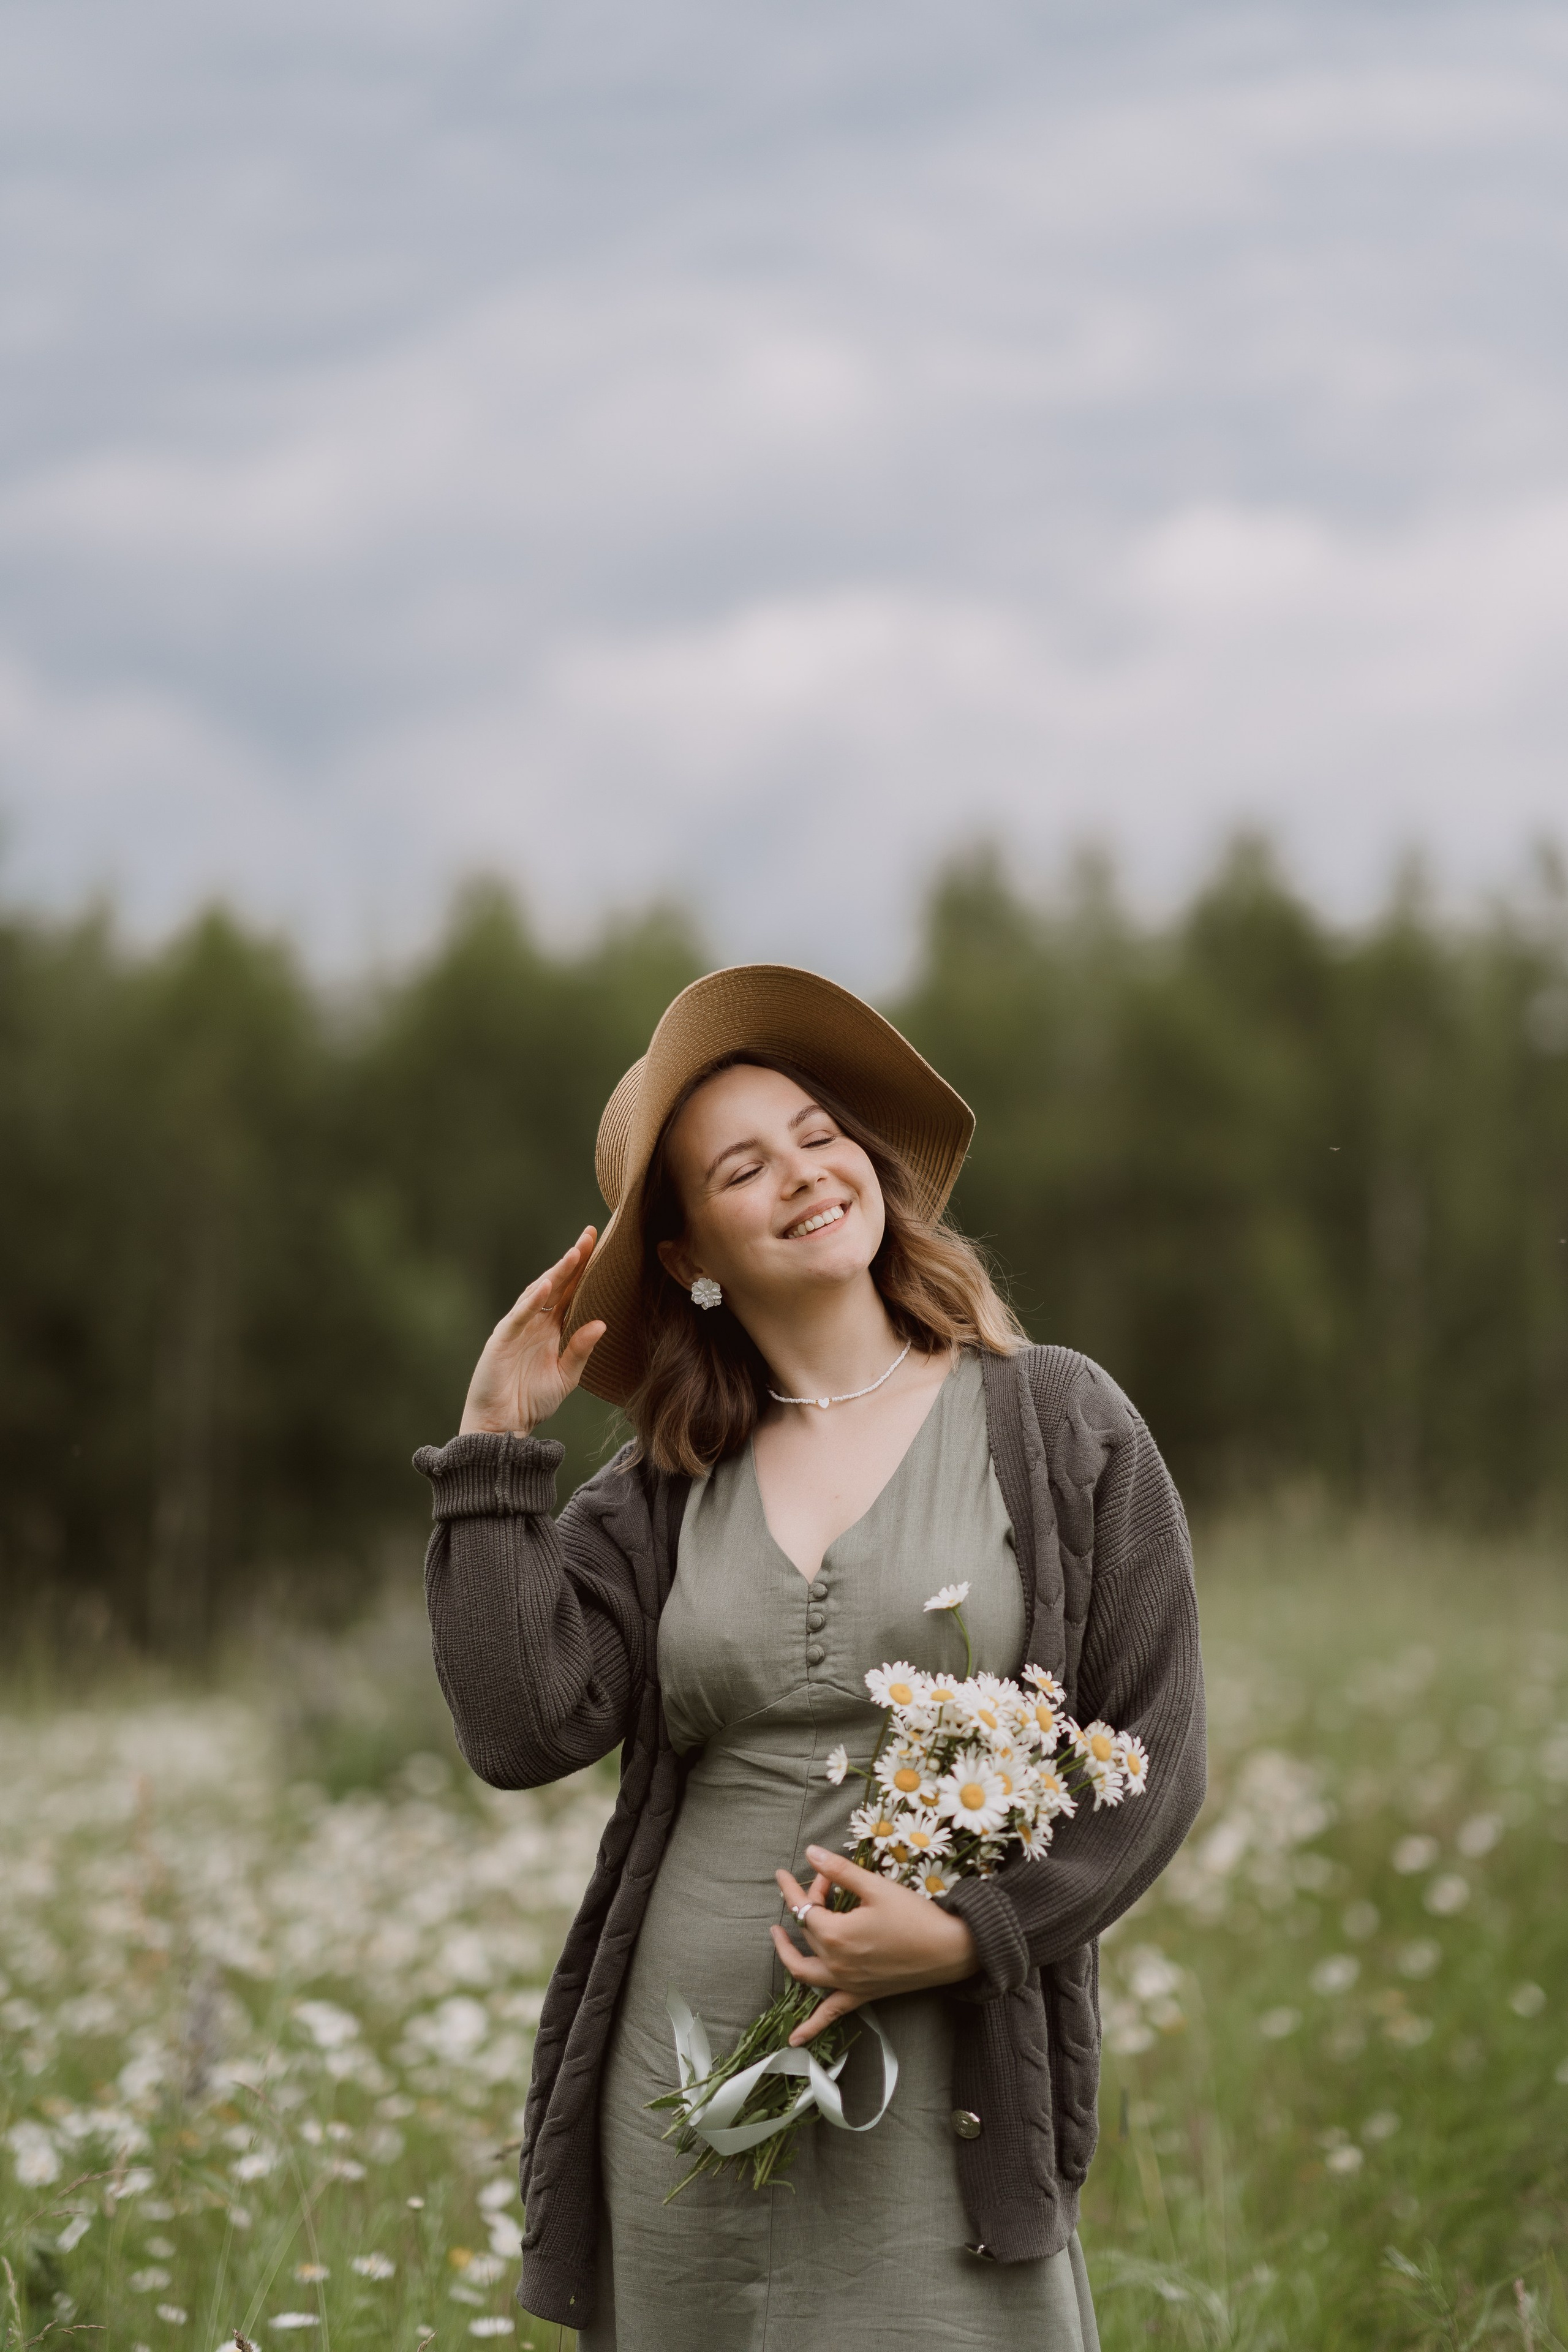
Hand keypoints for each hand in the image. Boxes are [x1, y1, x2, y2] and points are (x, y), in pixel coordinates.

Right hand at [458, 1228, 606, 1436]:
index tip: (600, 1246)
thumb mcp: (566, 1376)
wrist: (503, 1426)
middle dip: (572, 1261)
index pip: (571, 1293)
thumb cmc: (531, 1401)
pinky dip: (531, 1302)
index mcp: (551, 1328)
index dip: (584, 1271)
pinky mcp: (501, 1340)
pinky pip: (518, 1317)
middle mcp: (535, 1323)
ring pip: (537, 1295)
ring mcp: (517, 1329)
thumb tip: (602, 1323)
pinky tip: (545, 1287)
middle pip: (556, 1285)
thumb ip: (581, 1350)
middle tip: (589, 1236)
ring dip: (554, 1274)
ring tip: (573, 1255)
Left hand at [770, 1846, 977, 2044]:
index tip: (786, 1873)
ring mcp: (848, 1983)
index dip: (797, 1888)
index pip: (805, 1908)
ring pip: (805, 1973)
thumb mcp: (876, 1887)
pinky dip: (810, 2027)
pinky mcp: (862, 1995)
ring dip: (787, 1954)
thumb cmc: (915, 1916)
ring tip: (778, 1936)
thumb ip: (840, 1871)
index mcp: (836, 1935)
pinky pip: (831, 2014)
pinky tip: (794, 2040)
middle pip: (809, 1931)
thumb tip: (811, 1853)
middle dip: (810, 1902)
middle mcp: (836, 1963)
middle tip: (823, 1882)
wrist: (950, 1949)